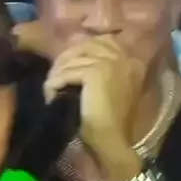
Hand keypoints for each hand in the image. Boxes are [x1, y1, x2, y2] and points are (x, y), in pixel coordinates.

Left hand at [44, 36, 144, 174]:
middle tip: (53, 82)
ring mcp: (110, 62)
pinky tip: (52, 97)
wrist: (111, 139)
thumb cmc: (107, 120)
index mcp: (128, 58)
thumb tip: (69, 57)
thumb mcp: (104, 88)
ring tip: (52, 92)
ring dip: (56, 77)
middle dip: (62, 63)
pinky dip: (54, 85)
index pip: (96, 42)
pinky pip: (65, 74)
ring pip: (69, 61)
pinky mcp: (96, 72)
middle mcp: (122, 56)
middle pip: (80, 47)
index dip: (75, 54)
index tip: (63, 71)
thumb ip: (94, 68)